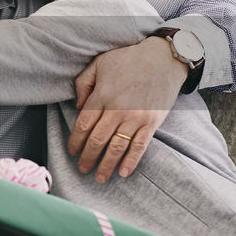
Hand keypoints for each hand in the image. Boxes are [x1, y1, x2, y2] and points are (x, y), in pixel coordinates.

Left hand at [69, 37, 183, 181]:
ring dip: (106, 165)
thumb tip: (78, 106)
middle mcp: (117, 108)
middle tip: (82, 169)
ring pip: (116, 147)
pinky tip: (123, 173)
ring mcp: (136, 117)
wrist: (164, 58)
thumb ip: (84, 83)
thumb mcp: (100, 63)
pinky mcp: (152, 122)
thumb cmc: (129, 59)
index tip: (72, 151)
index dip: (75, 141)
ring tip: (99, 177)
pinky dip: (131, 161)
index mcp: (102, 95)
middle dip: (87, 157)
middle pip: (97, 140)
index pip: (83, 124)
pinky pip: (139, 146)